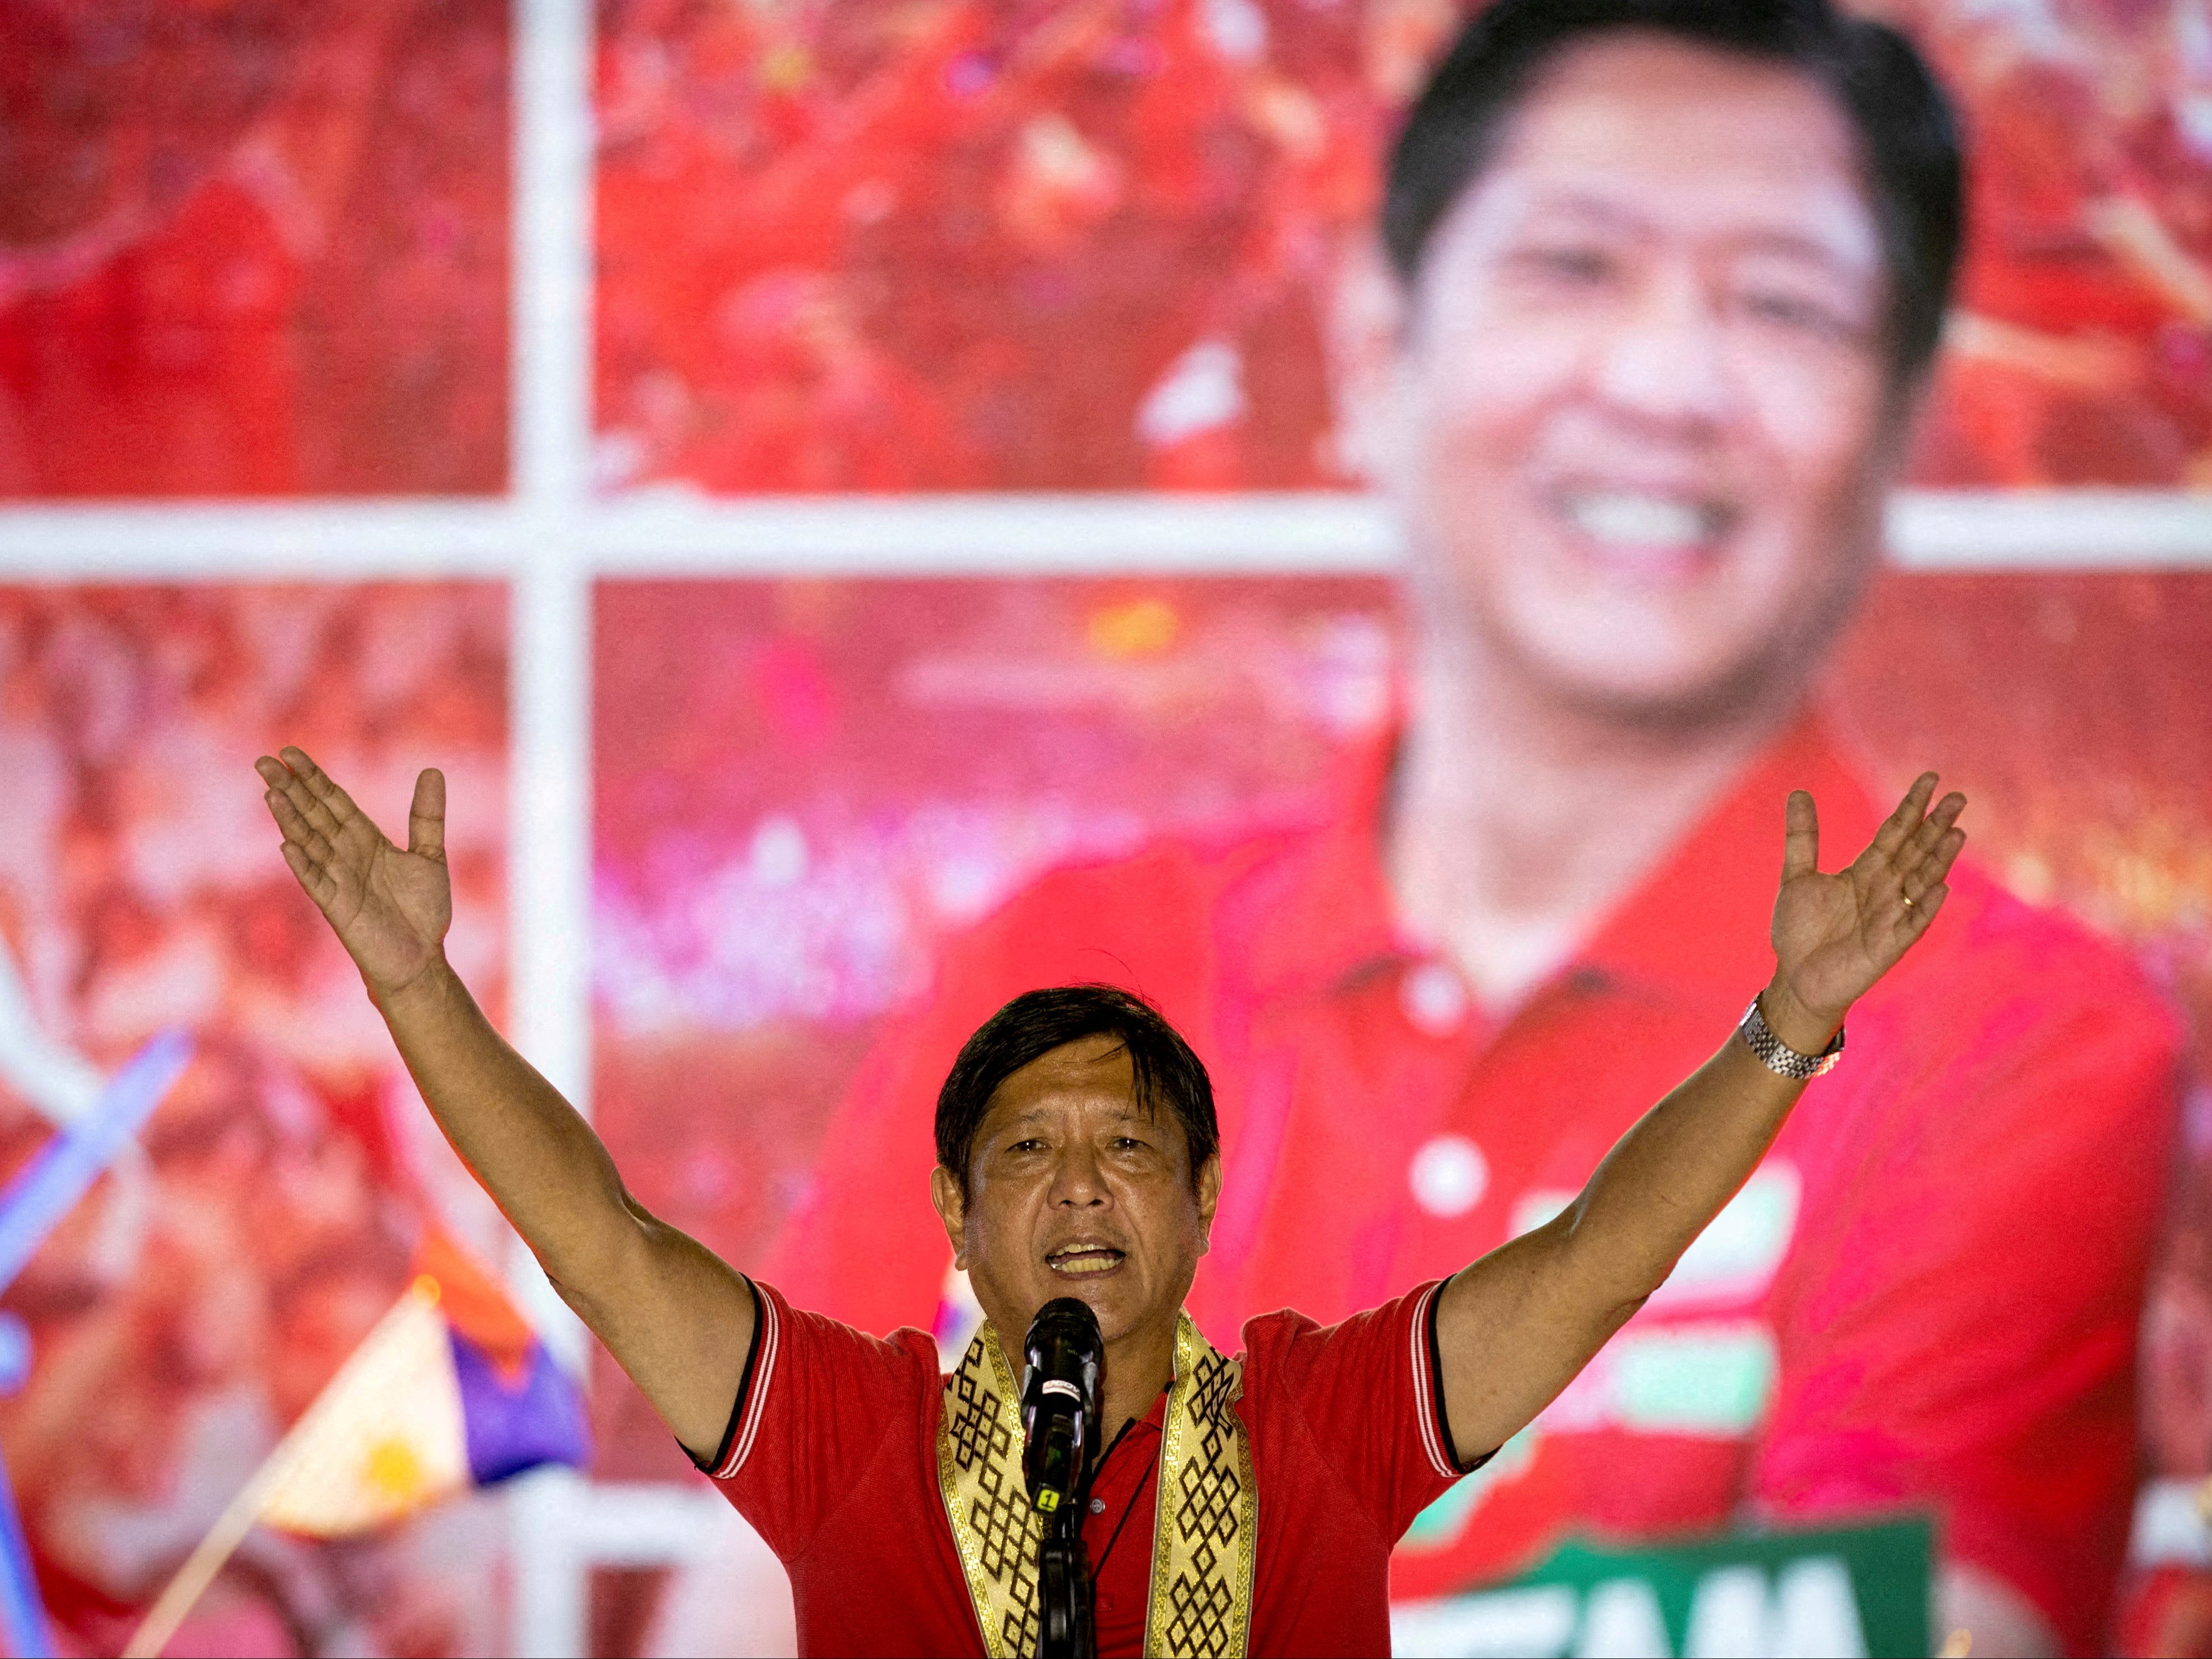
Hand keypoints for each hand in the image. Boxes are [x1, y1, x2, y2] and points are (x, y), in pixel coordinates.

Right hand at [256, 746, 450, 999]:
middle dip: (290, 789)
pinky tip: (288, 845)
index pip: (333, 801)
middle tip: (264, 761)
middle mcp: (346, 855)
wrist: (422, 958)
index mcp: (365, 840)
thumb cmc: (423, 910)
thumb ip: (427, 815)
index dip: (312, 777)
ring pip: (308, 842)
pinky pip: (316, 882)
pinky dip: (303, 864)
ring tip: (272, 792)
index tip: (290, 752)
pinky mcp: (338, 907)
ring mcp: (338, 880)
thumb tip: (432, 770)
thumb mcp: (430, 854)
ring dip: (290, 819)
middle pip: (313, 815)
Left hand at [1767, 772, 1966, 1044]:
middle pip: (1915, 851)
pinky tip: (1941, 887)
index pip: (1895, 833)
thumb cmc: (1800, 932)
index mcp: (1865, 872)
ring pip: (1920, 881)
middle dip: (1935, 826)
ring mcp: (1890, 916)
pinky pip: (1912, 923)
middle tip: (1957, 797)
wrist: (1796, 979)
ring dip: (1939, 859)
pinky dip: (1925, 906)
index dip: (1911, 808)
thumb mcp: (1797, 877)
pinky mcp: (1888, 945)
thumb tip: (1799, 791)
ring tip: (1956, 833)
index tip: (1929, 779)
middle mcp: (1884, 890)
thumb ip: (1802, 837)